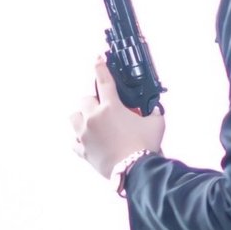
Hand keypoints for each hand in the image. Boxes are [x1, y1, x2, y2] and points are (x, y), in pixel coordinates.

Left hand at [69, 56, 163, 178]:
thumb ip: (154, 113)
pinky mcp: (83, 150)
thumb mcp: (156, 124)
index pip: (104, 80)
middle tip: (105, 107)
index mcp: (111, 107)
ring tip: (92, 121)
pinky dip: (80, 139)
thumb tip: (155, 109)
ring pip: (74, 117)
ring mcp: (85, 134)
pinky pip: (75, 141)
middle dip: (94, 101)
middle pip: (85, 100)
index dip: (100, 66)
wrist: (135, 171)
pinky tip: (90, 140)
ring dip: (82, 116)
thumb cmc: (144, 147)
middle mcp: (94, 118)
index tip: (98, 58)